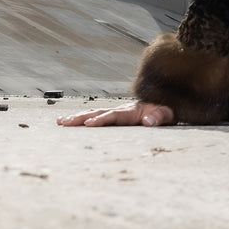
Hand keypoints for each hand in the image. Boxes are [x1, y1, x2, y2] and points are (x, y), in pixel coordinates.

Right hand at [56, 100, 173, 126]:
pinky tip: (69, 121)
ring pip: (93, 113)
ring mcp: (116, 111)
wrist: (164, 104)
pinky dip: (82, 117)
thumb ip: (159, 117)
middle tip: (66, 123)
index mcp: (132, 111)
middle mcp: (121, 109)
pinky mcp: (113, 115)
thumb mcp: (167, 115)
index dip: (102, 120)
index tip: (89, 124)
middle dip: (82, 118)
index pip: (114, 116)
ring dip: (77, 117)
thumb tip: (148, 121)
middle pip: (98, 113)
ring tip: (61, 122)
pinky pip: (95, 115)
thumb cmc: (165, 112)